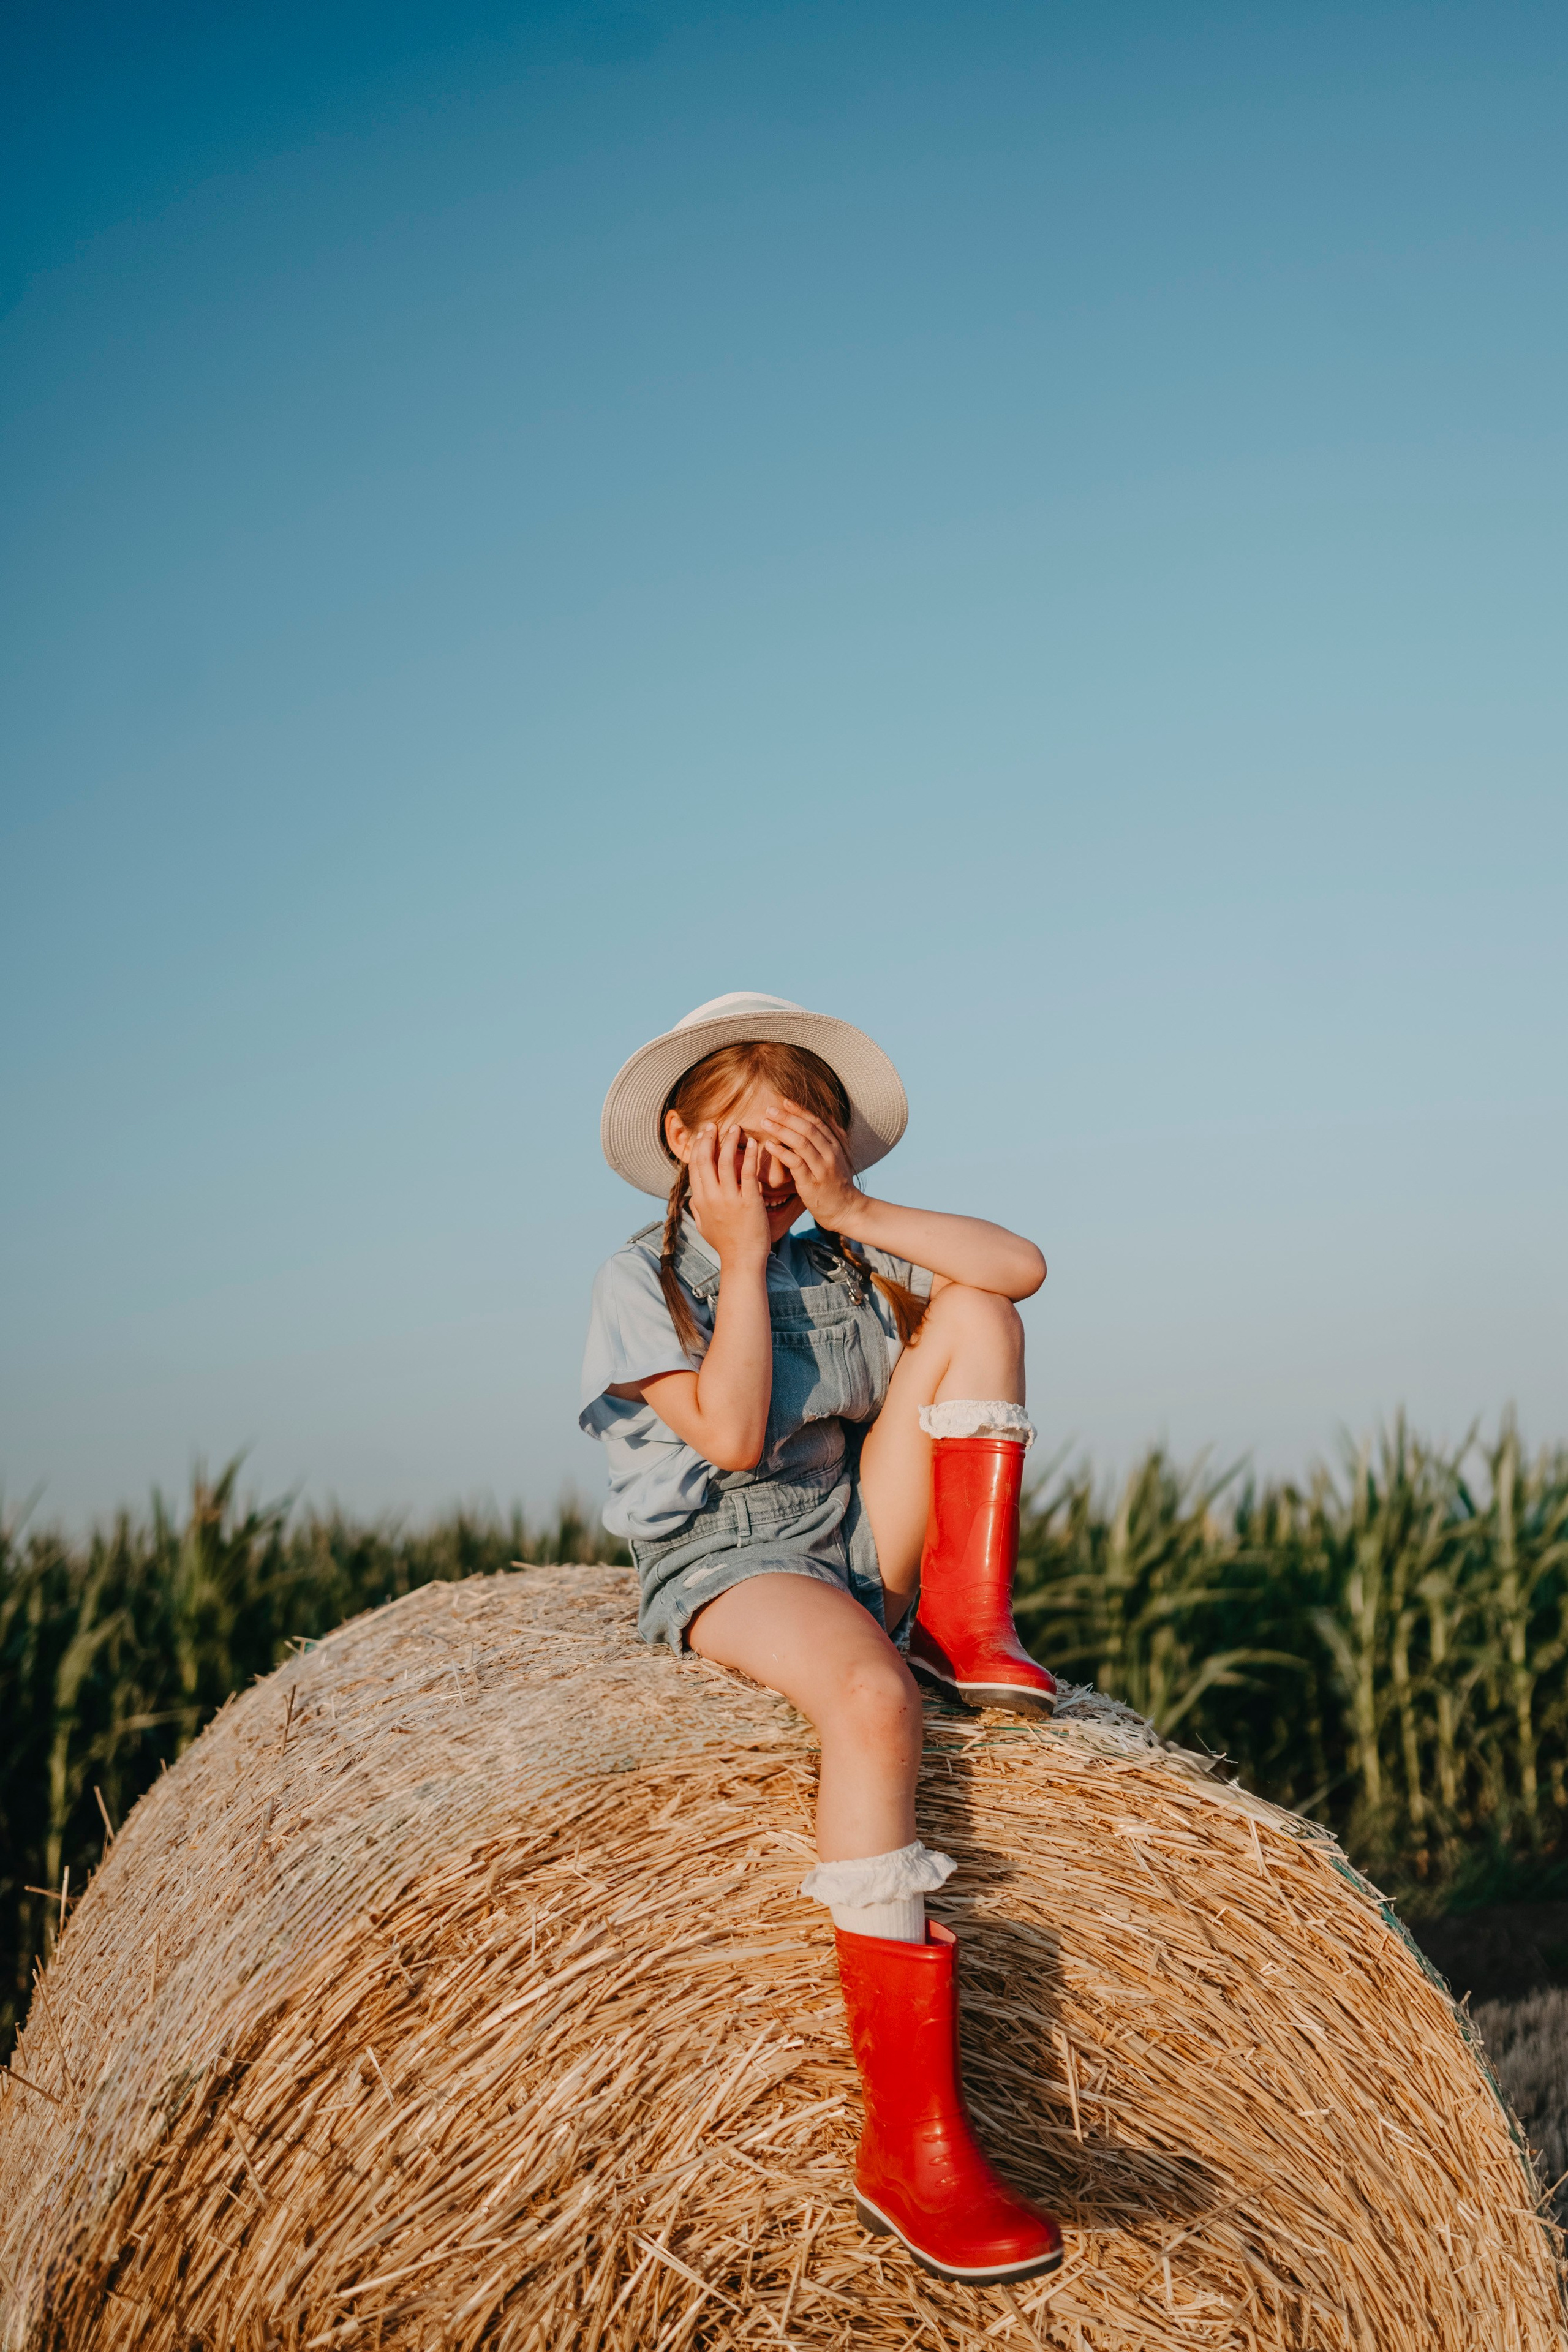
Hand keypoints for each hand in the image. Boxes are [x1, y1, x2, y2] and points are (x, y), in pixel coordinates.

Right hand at [684, 1123, 771, 1266]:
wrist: (742, 1260)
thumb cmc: (725, 1243)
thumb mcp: (703, 1226)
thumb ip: (697, 1208)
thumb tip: (693, 1196)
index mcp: (700, 1200)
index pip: (695, 1166)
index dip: (698, 1146)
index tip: (704, 1133)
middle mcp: (711, 1197)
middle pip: (705, 1159)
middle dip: (709, 1138)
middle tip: (715, 1124)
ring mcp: (729, 1199)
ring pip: (725, 1161)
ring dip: (729, 1140)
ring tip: (736, 1128)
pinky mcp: (748, 1202)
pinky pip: (747, 1172)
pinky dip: (749, 1155)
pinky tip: (753, 1143)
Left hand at [752, 1101, 862, 1231]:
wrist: (846, 1210)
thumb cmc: (837, 1184)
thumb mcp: (839, 1158)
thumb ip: (831, 1138)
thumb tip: (825, 1116)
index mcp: (835, 1146)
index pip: (817, 1122)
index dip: (800, 1110)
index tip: (784, 1101)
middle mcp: (830, 1154)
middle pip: (807, 1129)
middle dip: (787, 1117)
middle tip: (769, 1109)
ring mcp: (822, 1169)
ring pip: (801, 1143)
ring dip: (781, 1130)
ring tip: (765, 1123)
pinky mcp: (811, 1183)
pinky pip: (795, 1163)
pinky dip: (781, 1152)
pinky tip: (769, 1146)